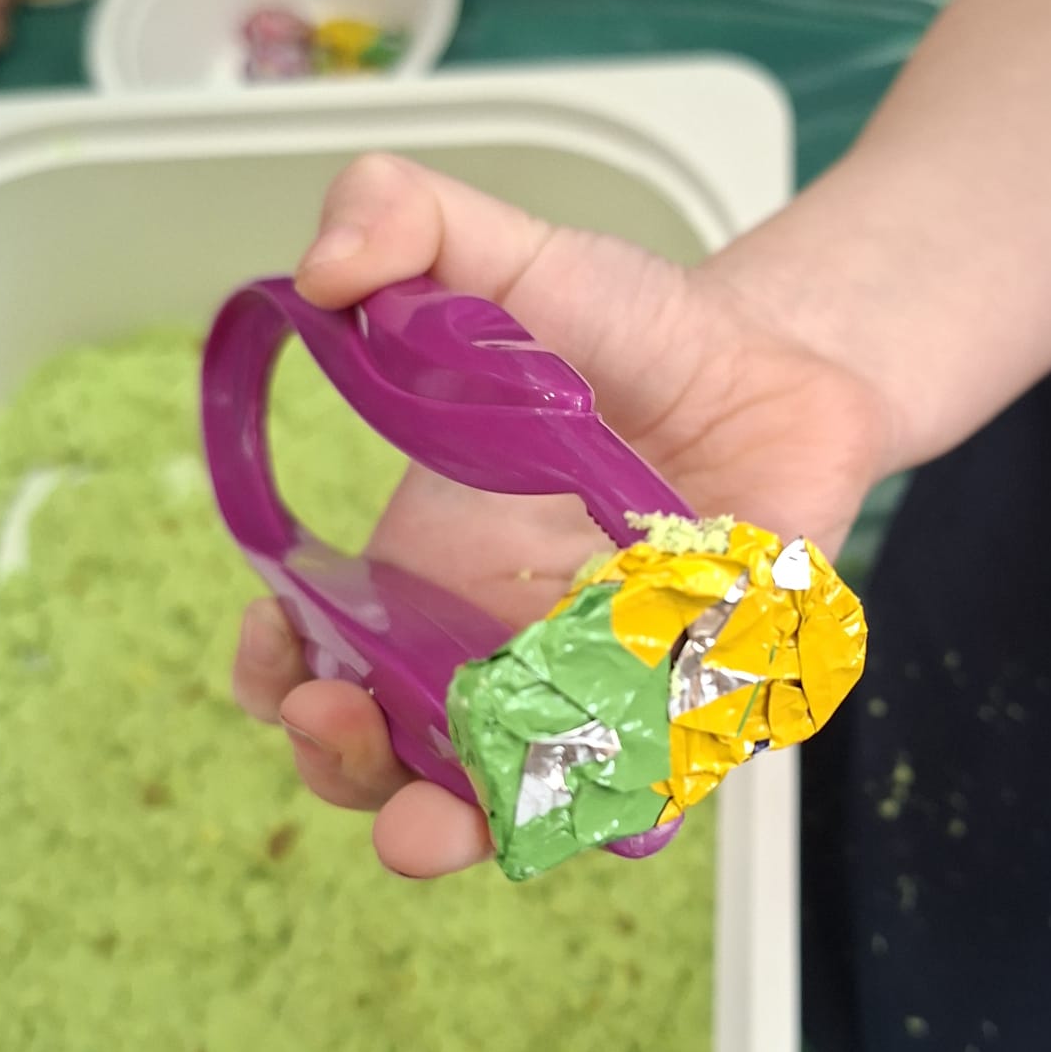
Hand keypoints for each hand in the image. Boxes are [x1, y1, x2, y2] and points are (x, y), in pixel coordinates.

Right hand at [233, 154, 887, 878]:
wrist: (780, 366)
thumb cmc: (638, 332)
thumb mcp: (519, 258)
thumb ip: (413, 224)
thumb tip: (319, 267)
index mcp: (423, 575)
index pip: (316, 660)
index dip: (276, 673)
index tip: (270, 644)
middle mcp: (489, 653)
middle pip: (387, 760)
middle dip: (342, 768)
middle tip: (338, 721)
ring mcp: (584, 696)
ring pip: (498, 805)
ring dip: (446, 827)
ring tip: (426, 816)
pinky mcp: (683, 718)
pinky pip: (634, 796)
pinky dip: (600, 812)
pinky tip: (588, 784)